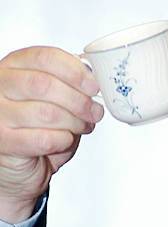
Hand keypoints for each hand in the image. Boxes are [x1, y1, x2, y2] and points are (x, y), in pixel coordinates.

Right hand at [0, 46, 103, 222]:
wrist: (21, 164)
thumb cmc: (38, 128)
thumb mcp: (54, 99)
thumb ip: (68, 84)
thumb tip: (93, 77)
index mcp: (13, 67)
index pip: (44, 57)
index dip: (75, 71)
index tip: (93, 86)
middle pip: (45, 85)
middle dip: (79, 101)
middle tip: (94, 112)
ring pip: (47, 113)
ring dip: (75, 122)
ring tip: (82, 127)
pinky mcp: (5, 141)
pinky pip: (44, 139)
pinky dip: (64, 140)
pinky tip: (65, 140)